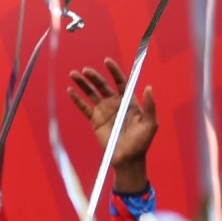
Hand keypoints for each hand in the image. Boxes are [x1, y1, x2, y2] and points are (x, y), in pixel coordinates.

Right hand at [67, 57, 157, 191]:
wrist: (128, 158)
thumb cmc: (142, 142)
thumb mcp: (151, 123)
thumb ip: (150, 106)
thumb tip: (149, 88)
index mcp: (129, 101)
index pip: (120, 82)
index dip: (114, 71)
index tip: (107, 61)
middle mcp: (116, 103)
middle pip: (102, 86)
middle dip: (94, 77)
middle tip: (85, 70)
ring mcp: (104, 112)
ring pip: (91, 94)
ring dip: (83, 84)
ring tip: (74, 74)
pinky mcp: (95, 121)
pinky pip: (84, 108)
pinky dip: (77, 100)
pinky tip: (70, 91)